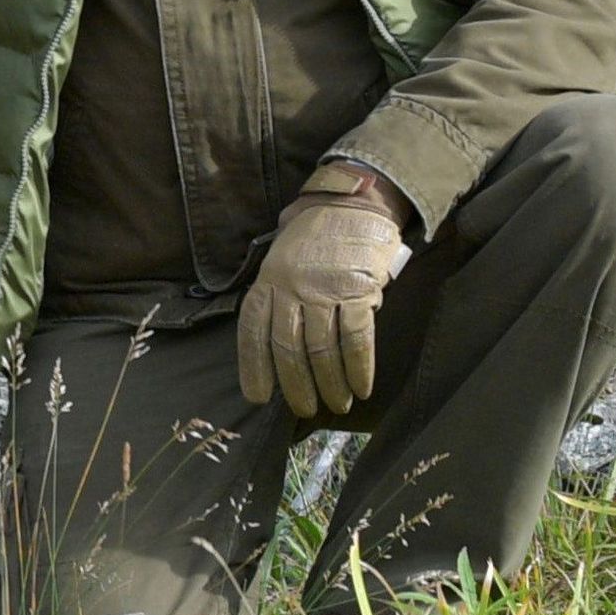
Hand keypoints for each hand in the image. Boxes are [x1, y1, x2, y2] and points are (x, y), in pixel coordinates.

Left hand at [237, 163, 411, 419]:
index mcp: (268, 282)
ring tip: (337, 405)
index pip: (254, 333)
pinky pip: (356, 339)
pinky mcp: (357, 289)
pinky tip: (362, 387)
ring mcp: (324, 289)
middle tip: (306, 409)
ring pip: (322, 350)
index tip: (259, 397)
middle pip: (289, 349)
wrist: (352, 205)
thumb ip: (278, 301)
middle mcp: (291, 288)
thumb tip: (278, 355)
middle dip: (297, 386)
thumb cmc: (315, 241)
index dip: (254, 368)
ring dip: (331, 384)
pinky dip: (359, 368)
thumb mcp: (282, 264)